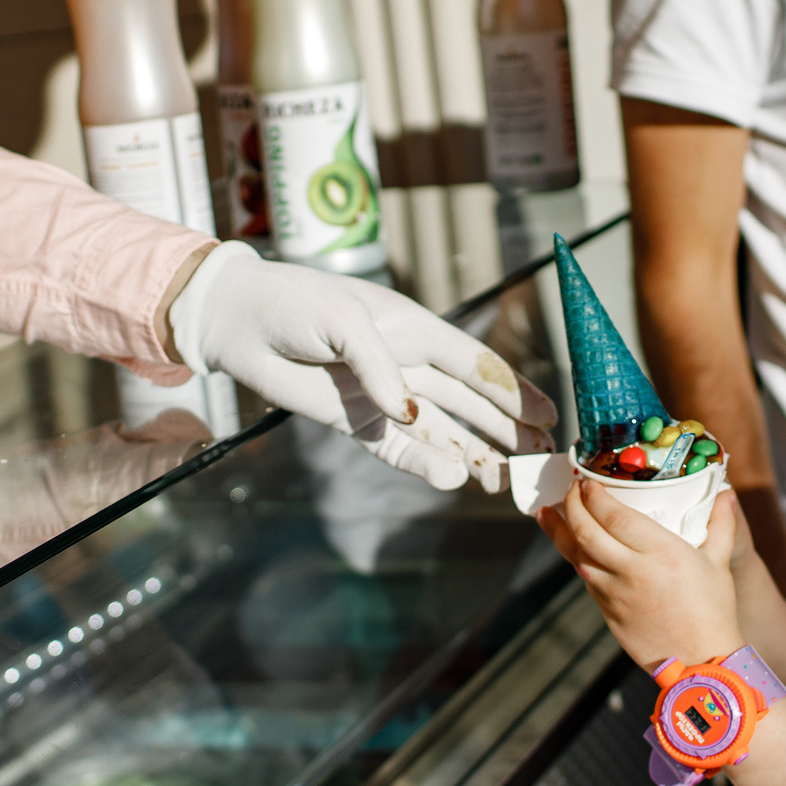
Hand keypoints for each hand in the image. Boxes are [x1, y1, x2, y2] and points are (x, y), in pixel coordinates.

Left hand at [169, 242, 556, 490]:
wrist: (236, 323)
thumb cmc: (292, 304)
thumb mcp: (342, 321)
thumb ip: (378, 366)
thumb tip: (407, 414)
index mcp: (414, 329)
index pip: (476, 364)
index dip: (514, 391)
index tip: (549, 417)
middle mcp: (406, 365)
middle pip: (470, 403)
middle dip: (507, 430)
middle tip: (542, 459)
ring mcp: (383, 398)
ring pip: (443, 431)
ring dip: (475, 453)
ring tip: (505, 481)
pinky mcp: (355, 425)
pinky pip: (400, 451)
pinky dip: (426, 465)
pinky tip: (452, 479)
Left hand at [538, 481, 744, 672]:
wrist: (701, 663)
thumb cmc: (713, 612)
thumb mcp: (719, 564)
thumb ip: (721, 524)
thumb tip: (727, 492)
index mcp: (662, 553)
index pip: (614, 516)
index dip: (594, 495)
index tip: (588, 481)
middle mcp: (632, 571)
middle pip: (586, 531)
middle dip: (571, 505)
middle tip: (569, 489)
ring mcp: (615, 595)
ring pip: (575, 556)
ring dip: (559, 530)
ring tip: (550, 511)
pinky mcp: (607, 613)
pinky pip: (585, 578)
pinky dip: (574, 557)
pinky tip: (569, 544)